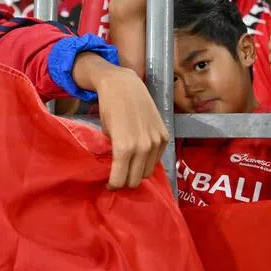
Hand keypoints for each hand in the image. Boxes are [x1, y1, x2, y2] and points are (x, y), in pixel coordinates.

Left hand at [94, 67, 170, 189]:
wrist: (124, 85)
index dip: (113, 185)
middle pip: (135, 180)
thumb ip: (112, 152)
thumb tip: (115, 168)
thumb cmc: (109, 108)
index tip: (109, 184)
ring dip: (138, 173)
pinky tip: (140, 155)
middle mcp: (142, 148)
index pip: (120, 180)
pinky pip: (157, 159)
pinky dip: (149, 161)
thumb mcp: (105, 133)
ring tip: (129, 167)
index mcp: (124, 148)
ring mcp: (156, 142)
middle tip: (118, 176)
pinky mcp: (164, 136)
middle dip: (125, 181)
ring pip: (148, 172)